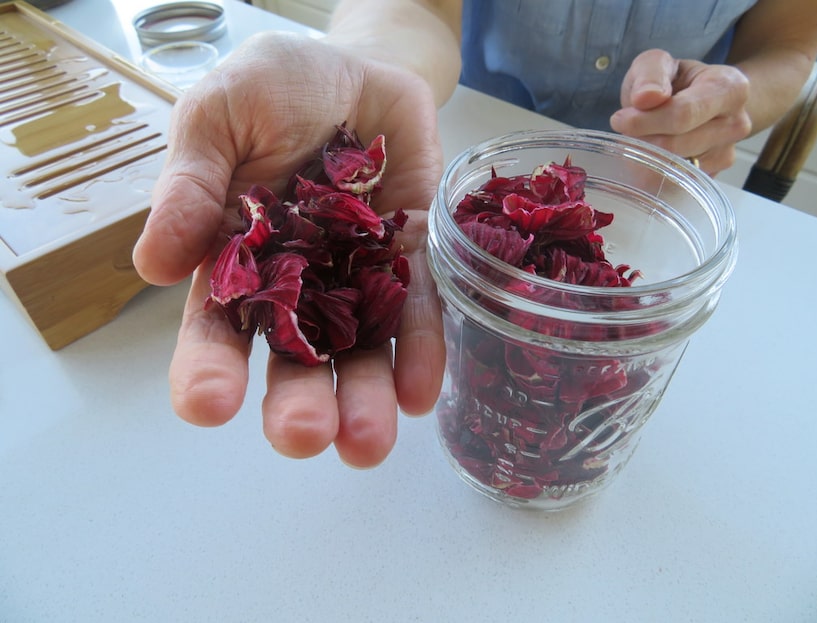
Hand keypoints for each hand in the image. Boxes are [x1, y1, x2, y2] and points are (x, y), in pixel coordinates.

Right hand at [132, 32, 445, 466]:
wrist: (357, 71)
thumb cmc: (275, 88)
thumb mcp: (220, 115)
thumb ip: (191, 184)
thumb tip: (154, 265)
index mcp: (235, 261)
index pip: (215, 326)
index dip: (208, 367)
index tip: (207, 404)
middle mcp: (295, 288)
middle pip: (292, 359)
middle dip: (296, 403)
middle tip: (303, 435)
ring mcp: (356, 281)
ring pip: (359, 353)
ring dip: (364, 400)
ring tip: (367, 444)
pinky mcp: (411, 264)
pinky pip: (419, 314)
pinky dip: (421, 353)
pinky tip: (419, 394)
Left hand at [609, 49, 751, 174]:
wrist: (697, 100)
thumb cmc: (675, 81)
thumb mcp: (656, 64)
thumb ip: (651, 73)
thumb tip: (646, 98)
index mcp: (730, 88)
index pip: (684, 114)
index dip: (646, 121)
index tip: (619, 120)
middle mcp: (736, 124)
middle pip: (677, 145)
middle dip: (643, 139)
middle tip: (627, 129)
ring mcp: (726, 154)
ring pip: (672, 168)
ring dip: (646, 156)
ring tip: (643, 136)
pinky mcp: (711, 176)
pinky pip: (673, 184)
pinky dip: (653, 172)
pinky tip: (652, 153)